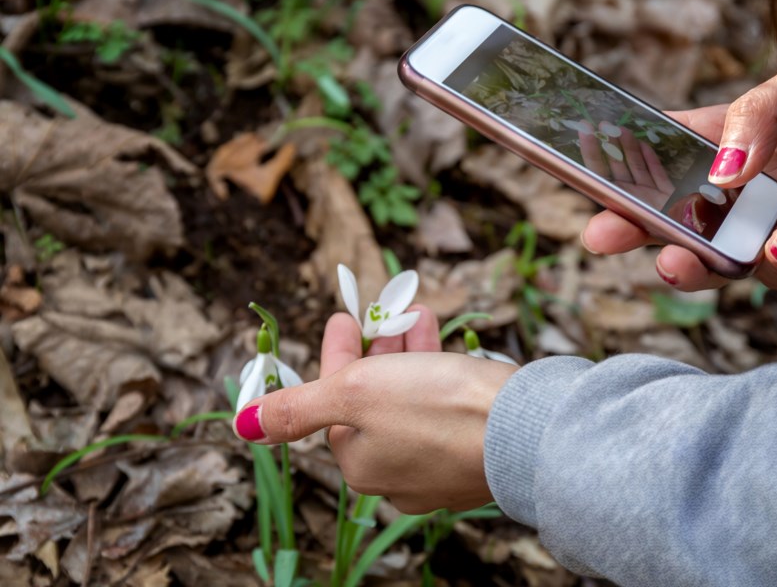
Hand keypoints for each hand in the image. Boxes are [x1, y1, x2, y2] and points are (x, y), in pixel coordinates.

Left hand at [233, 305, 517, 512]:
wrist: (524, 429)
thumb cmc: (437, 408)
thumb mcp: (354, 394)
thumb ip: (297, 407)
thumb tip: (242, 426)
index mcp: (360, 463)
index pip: (335, 402)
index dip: (337, 354)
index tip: (345, 317)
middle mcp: (397, 474)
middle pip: (375, 402)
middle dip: (377, 352)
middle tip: (382, 313)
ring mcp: (439, 468)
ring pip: (412, 401)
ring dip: (409, 355)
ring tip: (419, 314)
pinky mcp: (475, 454)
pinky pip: (445, 408)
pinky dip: (439, 372)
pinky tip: (445, 342)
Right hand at [581, 54, 776, 295]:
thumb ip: (758, 115)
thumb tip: (720, 170)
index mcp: (724, 146)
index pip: (657, 158)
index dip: (619, 169)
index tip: (586, 177)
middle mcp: (736, 195)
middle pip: (669, 218)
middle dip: (631, 229)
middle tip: (603, 234)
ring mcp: (768, 232)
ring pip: (710, 260)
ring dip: (686, 263)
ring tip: (674, 259)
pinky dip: (770, 265)